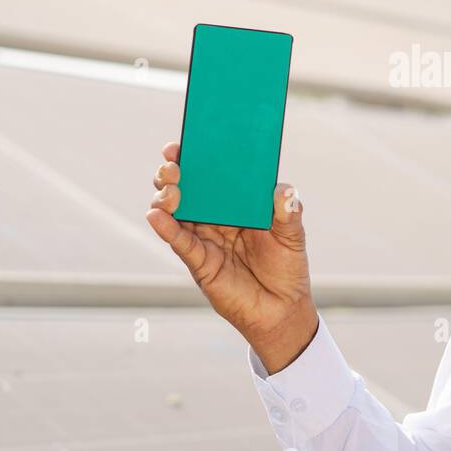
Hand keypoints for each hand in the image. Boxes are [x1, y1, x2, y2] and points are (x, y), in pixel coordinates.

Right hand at [145, 141, 318, 372]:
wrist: (283, 309)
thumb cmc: (287, 267)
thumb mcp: (293, 235)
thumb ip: (289, 213)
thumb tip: (285, 192)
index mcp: (236, 203)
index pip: (212, 174)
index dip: (196, 156)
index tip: (185, 141)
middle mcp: (215, 217)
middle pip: (186, 187)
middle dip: (174, 171)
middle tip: (174, 164)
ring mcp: (204, 238)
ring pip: (175, 211)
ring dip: (167, 196)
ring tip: (172, 190)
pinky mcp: (199, 262)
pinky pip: (179, 242)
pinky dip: (165, 228)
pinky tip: (156, 215)